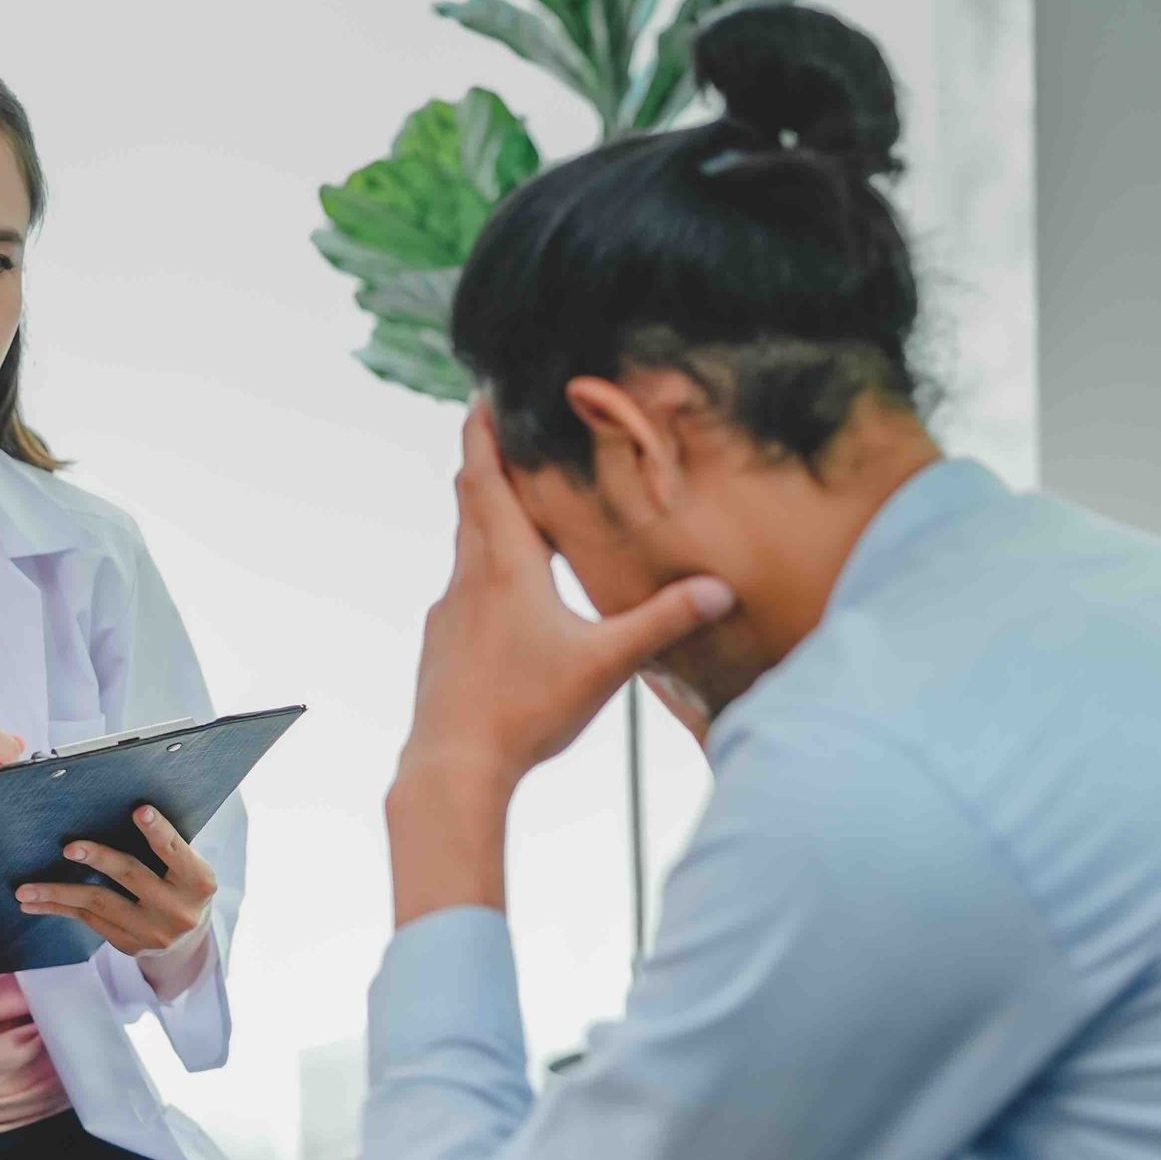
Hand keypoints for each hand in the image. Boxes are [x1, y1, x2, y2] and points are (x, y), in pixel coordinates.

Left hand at [15, 804, 217, 957]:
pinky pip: (89, 921)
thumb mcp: (187, 867)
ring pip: (99, 904)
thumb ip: (164, 849)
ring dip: (58, 893)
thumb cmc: (181, 886)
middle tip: (69, 847)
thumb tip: (116, 813)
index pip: (174, 851)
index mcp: (198, 882)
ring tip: (25, 889)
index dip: (158, 831)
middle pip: (131, 875)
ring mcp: (152, 932)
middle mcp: (178, 910)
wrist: (187, 941)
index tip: (139, 810)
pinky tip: (35, 903)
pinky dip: (60, 909)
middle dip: (98, 859)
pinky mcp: (129, 945)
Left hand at [397, 403, 734, 793]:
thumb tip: (718, 589)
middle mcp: (468, 579)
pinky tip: (505, 592)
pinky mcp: (442, 644)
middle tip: (494, 425)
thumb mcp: (605, 665)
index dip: (482, 433)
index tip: (481, 393)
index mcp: (504, 567)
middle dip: (484, 460)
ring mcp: (449, 612)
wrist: (452, 765)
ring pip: (465, 546)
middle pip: (471, 502)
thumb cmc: (525, 710)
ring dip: (485, 515)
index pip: (486, 479)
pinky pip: (463, 588)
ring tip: (511, 501)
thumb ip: (661, 622)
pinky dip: (482, 566)